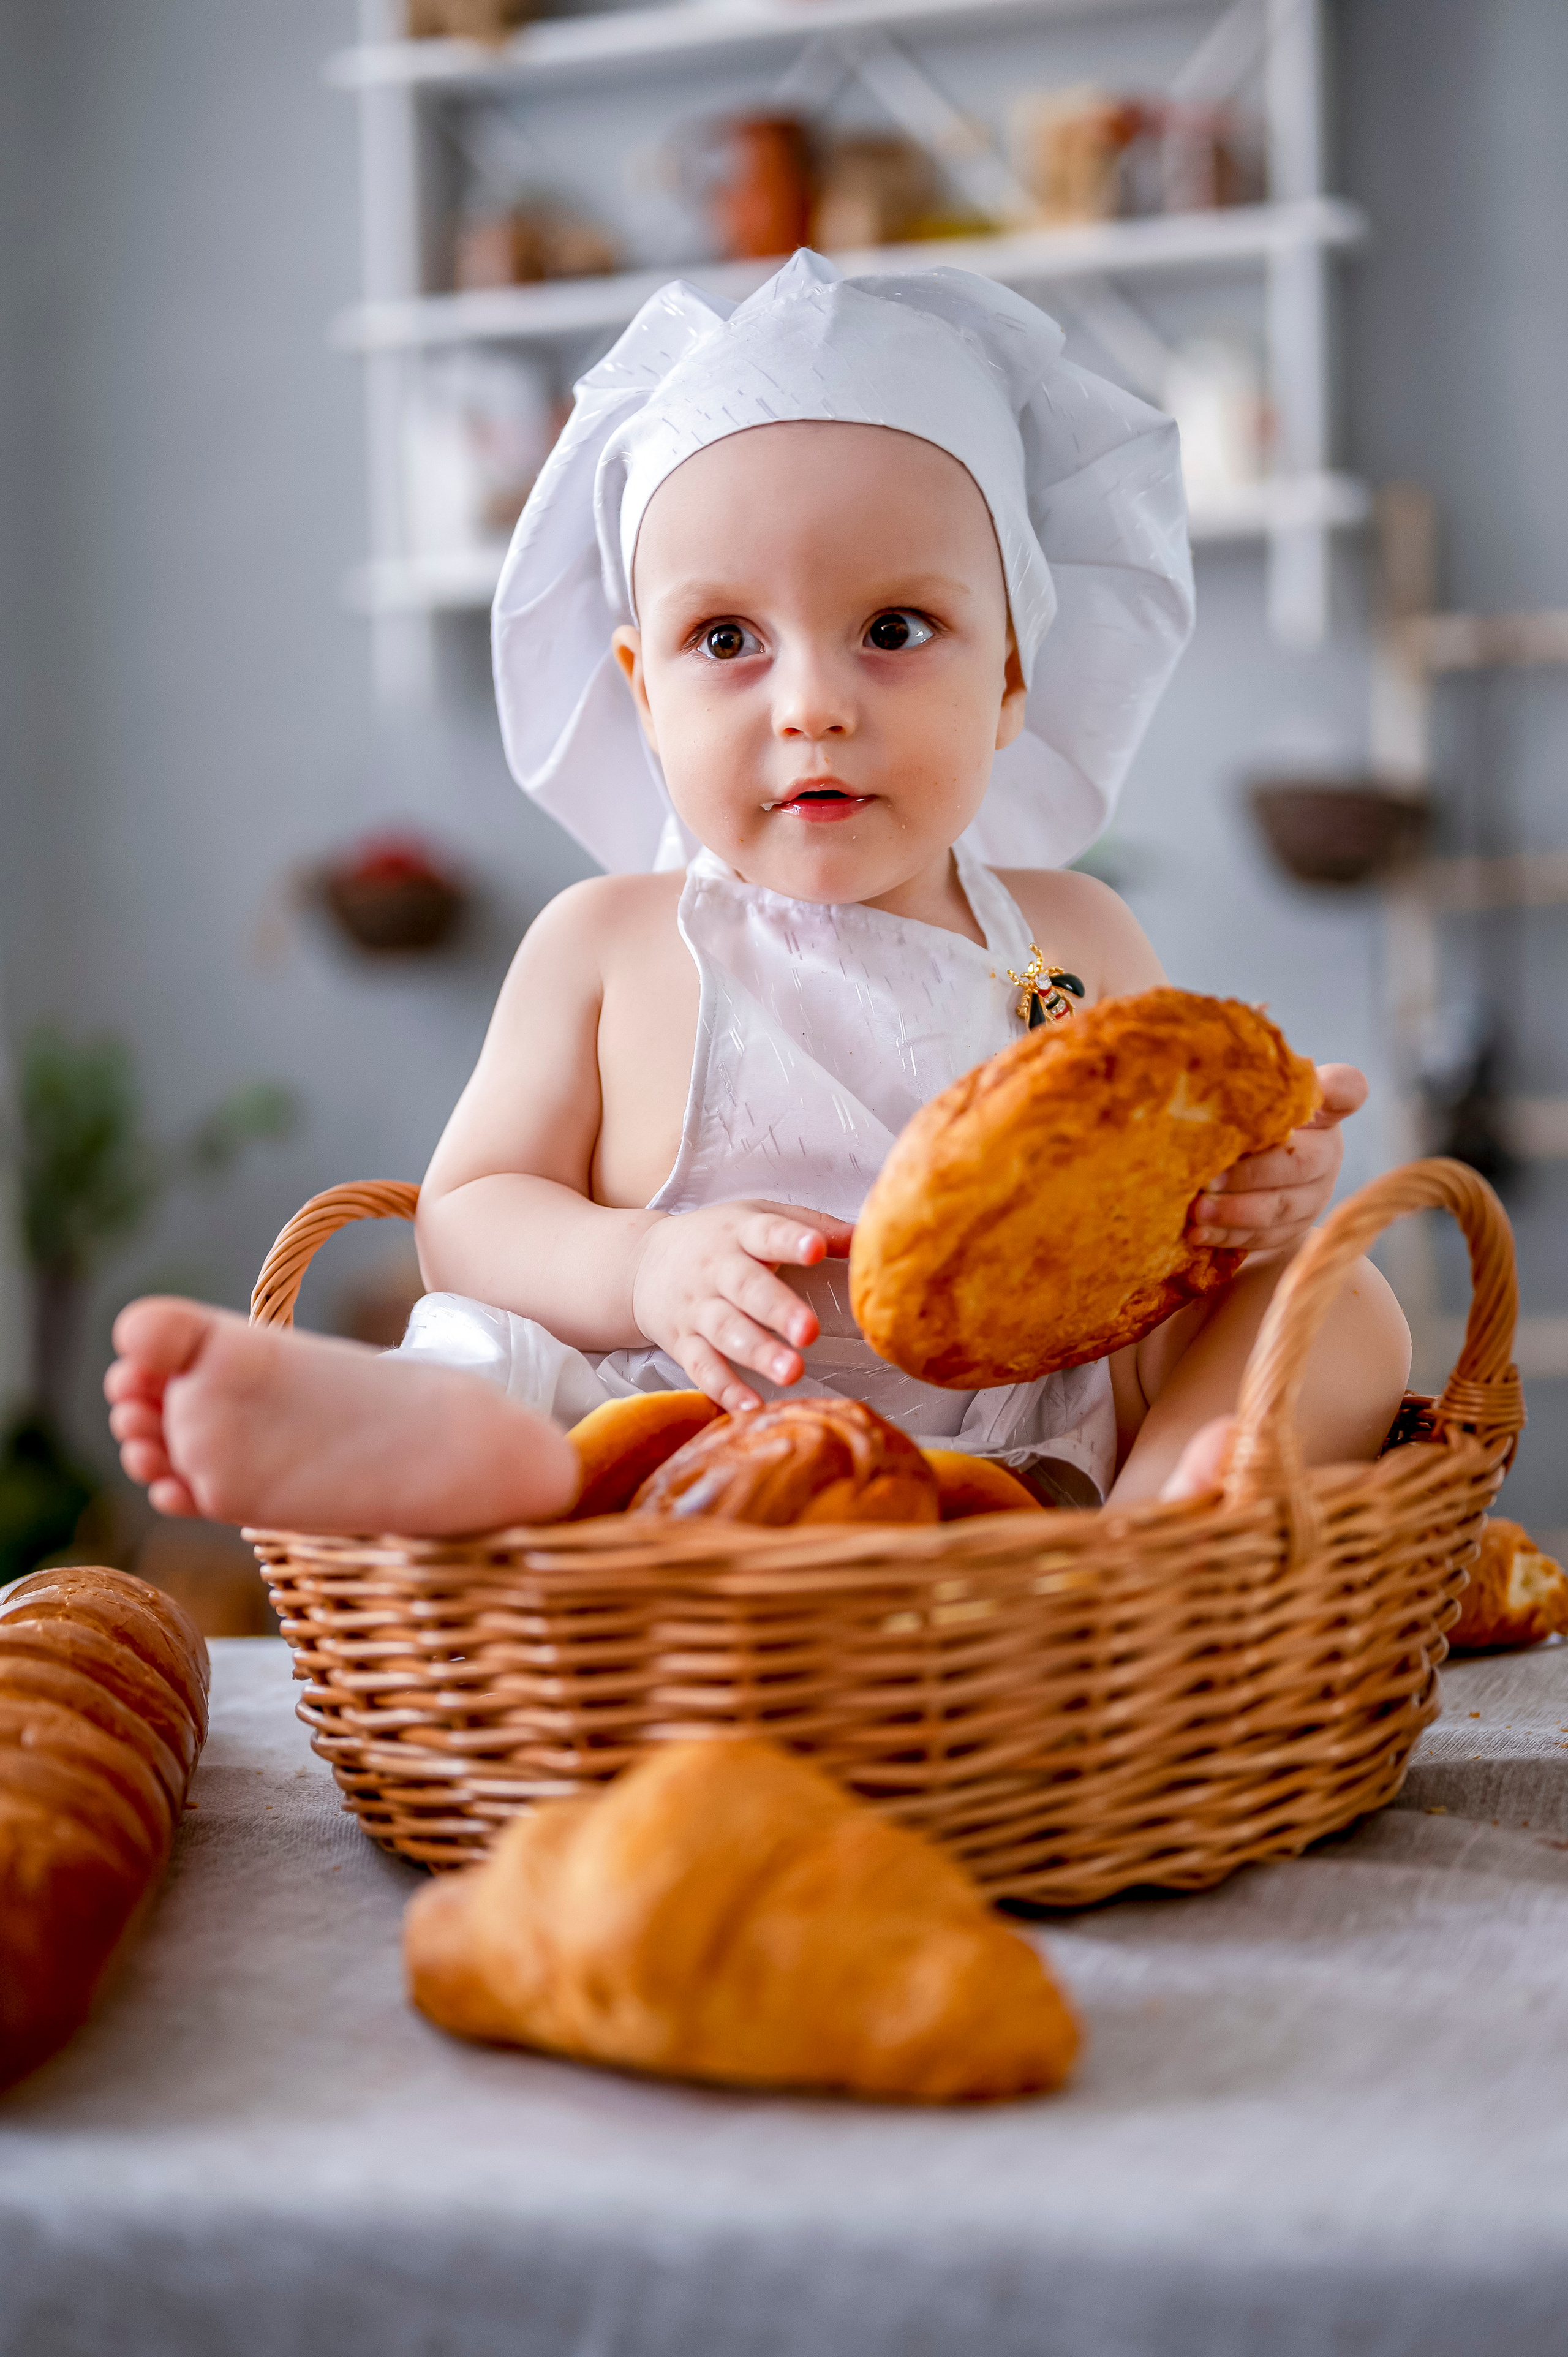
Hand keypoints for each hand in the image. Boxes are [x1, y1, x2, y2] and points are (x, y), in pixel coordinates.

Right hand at [631, 1200, 853, 1412]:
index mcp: (740, 1233)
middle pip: (747, 1289)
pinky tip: (750, 1406)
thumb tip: (870, 1236)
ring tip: (791, 1372)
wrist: (643, 1264)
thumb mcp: (758, 1218)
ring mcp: (697, 1308)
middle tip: (808, 1331)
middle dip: (778, 1310)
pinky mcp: (682, 1343)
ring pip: (726, 1331)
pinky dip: (723, 1388)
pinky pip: (701, 1367)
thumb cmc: (718, 1240)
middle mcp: (716, 1270)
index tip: (815, 1249)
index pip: (767, 1233)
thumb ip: (813, 1226)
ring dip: (758, 1353)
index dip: (790, 1240)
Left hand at [1187, 1063, 1366, 1254]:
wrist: (1246, 1176)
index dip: (1340, 1090)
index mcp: (1319, 1107)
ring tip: (1195, 1211)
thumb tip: (1190, 1073)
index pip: (1346, 1089)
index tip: (1318, 1091)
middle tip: (1206, 1179)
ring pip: (1283, 1206)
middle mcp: (1326, 1149)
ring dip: (1235, 1211)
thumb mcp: (1240, 1099)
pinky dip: (1229, 1236)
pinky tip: (1198, 1232)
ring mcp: (1315, 1191)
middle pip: (1302, 1162)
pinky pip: (1266, 1236)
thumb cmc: (1238, 1122)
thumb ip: (1236, 1090)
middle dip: (1251, 1174)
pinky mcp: (1296, 1227)